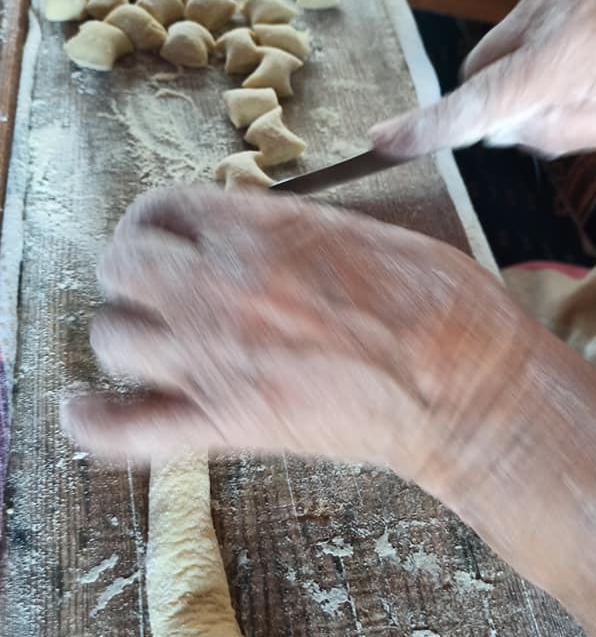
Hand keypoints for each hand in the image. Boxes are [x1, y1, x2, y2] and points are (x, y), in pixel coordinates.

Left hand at [61, 185, 534, 476]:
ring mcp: (218, 360)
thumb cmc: (442, 306)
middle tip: (158, 283)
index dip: (160, 219)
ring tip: (149, 339)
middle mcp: (225, 287)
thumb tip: (253, 228)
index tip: (172, 235)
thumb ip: (292, 229)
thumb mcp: (368, 233)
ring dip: (124, 333)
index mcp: (264, 231)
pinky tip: (85, 407)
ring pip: (111, 336)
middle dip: (133, 268)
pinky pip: (122, 431)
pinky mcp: (229, 425)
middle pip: (121, 264)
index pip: (165, 206)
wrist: (468, 390)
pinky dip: (93, 420)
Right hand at [371, 0, 595, 156]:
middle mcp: (550, 6)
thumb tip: (496, 129)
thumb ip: (556, 133)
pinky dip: (545, 29)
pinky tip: (595, 27)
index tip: (384, 142)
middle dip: (497, 95)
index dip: (429, 126)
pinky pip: (527, 8)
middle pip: (480, 68)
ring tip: (591, 57)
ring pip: (502, 39)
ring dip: (526, 60)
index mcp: (573, 54)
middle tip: (553, 103)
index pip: (482, 101)